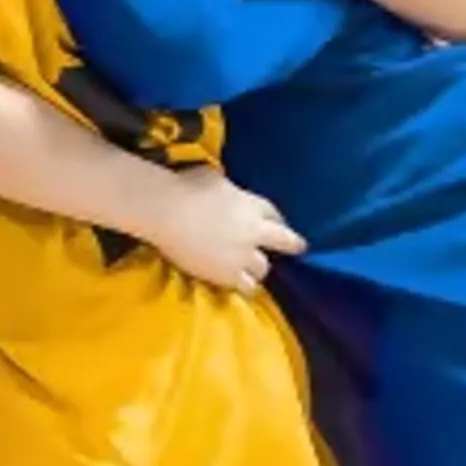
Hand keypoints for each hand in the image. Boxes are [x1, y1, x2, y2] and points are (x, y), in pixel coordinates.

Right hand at [137, 166, 298, 292]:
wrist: (167, 211)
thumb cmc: (186, 187)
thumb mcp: (215, 178)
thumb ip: (228, 188)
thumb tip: (226, 188)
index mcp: (252, 205)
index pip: (275, 215)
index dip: (277, 222)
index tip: (276, 225)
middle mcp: (254, 232)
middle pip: (285, 241)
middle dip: (292, 245)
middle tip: (298, 248)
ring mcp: (242, 255)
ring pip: (264, 268)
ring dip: (259, 267)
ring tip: (251, 268)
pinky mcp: (227, 275)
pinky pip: (247, 287)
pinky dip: (245, 286)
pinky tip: (239, 285)